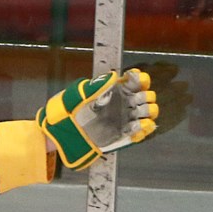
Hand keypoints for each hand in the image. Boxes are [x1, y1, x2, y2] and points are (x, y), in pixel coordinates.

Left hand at [37, 68, 158, 168]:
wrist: (63, 131)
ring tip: (134, 113)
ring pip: (149, 112)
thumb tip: (112, 76)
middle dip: (144, 96)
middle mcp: (124, 103)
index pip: (136, 81)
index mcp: (116, 91)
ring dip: (146, 110)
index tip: (134, 79)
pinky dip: (143, 128)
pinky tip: (135, 126)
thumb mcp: (79, 94)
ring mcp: (126, 119)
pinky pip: (142, 132)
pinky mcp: (125, 135)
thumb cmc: (69, 109)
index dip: (139, 79)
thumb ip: (96, 86)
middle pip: (147, 96)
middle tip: (134, 99)